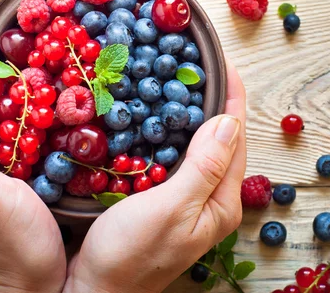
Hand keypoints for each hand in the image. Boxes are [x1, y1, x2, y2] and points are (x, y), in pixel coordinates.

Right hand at [65, 59, 245, 292]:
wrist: (94, 291)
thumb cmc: (130, 255)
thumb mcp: (171, 209)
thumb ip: (204, 167)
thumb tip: (230, 120)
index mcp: (221, 201)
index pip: (235, 137)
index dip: (232, 97)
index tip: (223, 61)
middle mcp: (209, 198)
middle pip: (221, 138)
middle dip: (216, 99)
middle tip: (200, 63)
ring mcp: (187, 199)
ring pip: (198, 145)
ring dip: (194, 111)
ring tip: (182, 78)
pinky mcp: (163, 198)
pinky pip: (176, 155)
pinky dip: (172, 130)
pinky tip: (158, 115)